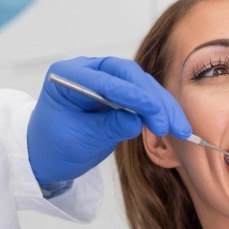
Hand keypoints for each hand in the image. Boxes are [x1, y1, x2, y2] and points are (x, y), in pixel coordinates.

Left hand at [27, 56, 191, 184]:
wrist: (49, 157)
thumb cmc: (52, 147)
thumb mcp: (77, 140)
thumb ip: (106, 128)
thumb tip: (136, 122)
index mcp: (68, 75)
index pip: (105, 79)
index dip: (131, 94)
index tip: (152, 109)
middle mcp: (90, 71)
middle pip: (129, 75)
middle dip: (152, 99)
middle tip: (166, 123)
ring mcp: (107, 81)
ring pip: (143, 86)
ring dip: (163, 106)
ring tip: (179, 128)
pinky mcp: (121, 95)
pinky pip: (146, 98)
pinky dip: (161, 111)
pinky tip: (174, 125)